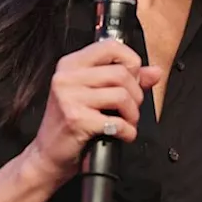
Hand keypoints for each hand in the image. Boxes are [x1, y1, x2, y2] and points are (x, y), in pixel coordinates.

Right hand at [24, 40, 162, 184]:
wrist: (47, 155)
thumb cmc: (71, 123)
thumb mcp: (95, 94)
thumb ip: (126, 80)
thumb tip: (154, 71)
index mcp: (71, 65)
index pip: (110, 46)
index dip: (131, 61)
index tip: (134, 78)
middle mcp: (67, 77)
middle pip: (121, 73)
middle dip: (136, 94)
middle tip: (131, 109)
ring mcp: (69, 97)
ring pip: (122, 95)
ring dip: (133, 114)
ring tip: (127, 122)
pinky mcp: (76, 119)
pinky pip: (117, 121)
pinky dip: (127, 131)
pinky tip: (122, 135)